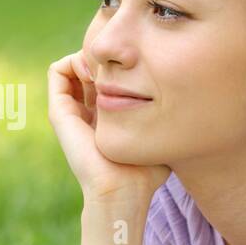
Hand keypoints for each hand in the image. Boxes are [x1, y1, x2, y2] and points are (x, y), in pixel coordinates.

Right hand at [47, 51, 169, 203]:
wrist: (122, 189)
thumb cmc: (145, 171)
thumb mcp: (160, 136)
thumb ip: (168, 121)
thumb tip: (188, 105)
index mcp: (105, 117)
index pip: (106, 77)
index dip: (120, 64)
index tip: (138, 68)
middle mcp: (85, 111)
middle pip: (88, 67)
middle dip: (104, 56)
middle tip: (122, 63)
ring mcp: (69, 111)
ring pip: (71, 65)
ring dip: (87, 55)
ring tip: (106, 66)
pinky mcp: (59, 111)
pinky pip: (57, 71)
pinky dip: (74, 61)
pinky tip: (95, 70)